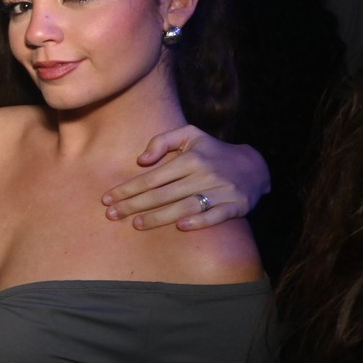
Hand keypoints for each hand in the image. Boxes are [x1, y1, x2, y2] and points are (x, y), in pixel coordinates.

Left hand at [103, 126, 270, 230]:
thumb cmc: (212, 152)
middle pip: (163, 194)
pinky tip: (181, 227)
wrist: (254, 167)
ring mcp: (221, 191)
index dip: (128, 188)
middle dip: (134, 205)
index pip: (152, 177)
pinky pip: (215, 216)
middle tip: (112, 214)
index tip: (108, 198)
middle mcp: (205, 174)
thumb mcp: (190, 135)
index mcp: (191, 158)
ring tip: (136, 224)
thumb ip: (162, 141)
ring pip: (185, 206)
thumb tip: (141, 160)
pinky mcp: (236, 205)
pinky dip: (199, 221)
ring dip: (159, 217)